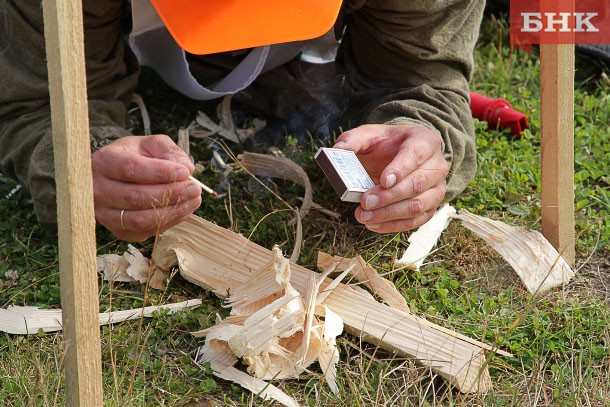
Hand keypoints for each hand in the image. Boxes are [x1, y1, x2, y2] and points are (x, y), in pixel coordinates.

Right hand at [91, 135, 201, 240]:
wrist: (115, 176)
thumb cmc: (134, 157)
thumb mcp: (149, 145)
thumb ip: (168, 151)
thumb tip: (186, 167)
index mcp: (103, 162)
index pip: (130, 169)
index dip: (160, 172)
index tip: (185, 172)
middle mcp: (98, 190)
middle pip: (135, 197)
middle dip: (170, 194)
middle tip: (195, 188)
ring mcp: (105, 214)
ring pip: (140, 219)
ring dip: (172, 211)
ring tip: (194, 200)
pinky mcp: (118, 231)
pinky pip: (145, 231)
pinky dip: (168, 223)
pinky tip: (183, 211)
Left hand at [333, 124, 448, 232]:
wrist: (402, 155)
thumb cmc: (387, 145)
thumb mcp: (370, 135)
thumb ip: (354, 139)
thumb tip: (338, 148)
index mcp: (424, 141)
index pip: (416, 155)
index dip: (400, 169)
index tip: (383, 180)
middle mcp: (437, 165)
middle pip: (417, 184)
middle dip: (389, 196)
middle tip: (365, 202)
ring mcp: (437, 188)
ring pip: (417, 205)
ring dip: (389, 214)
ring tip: (364, 216)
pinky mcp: (431, 207)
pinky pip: (415, 221)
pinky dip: (393, 225)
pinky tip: (373, 224)